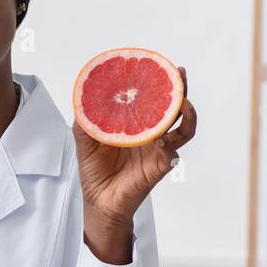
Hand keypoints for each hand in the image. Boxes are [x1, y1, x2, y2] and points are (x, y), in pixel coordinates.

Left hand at [74, 67, 197, 254]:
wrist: (98, 201)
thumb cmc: (95, 171)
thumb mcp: (85, 140)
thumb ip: (85, 119)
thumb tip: (81, 96)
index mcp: (137, 125)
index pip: (152, 100)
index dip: (157, 83)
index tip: (156, 65)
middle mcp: (152, 135)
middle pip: (173, 108)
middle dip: (179, 90)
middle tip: (179, 73)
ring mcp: (158, 150)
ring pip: (182, 128)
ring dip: (185, 114)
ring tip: (183, 102)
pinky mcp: (158, 167)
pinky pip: (171, 153)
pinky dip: (169, 144)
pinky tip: (161, 137)